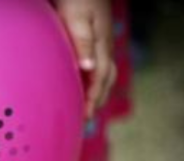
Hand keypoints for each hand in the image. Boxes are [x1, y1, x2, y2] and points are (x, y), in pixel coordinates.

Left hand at [55, 0, 116, 117]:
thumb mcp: (77, 18)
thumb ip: (83, 42)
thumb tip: (88, 68)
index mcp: (101, 46)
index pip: (99, 79)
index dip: (92, 98)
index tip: (85, 115)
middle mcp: (105, 47)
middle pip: (105, 80)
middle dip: (97, 100)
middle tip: (87, 119)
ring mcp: (103, 44)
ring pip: (104, 74)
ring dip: (98, 91)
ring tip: (89, 107)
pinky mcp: (97, 40)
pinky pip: (99, 66)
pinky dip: (94, 80)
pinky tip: (86, 84)